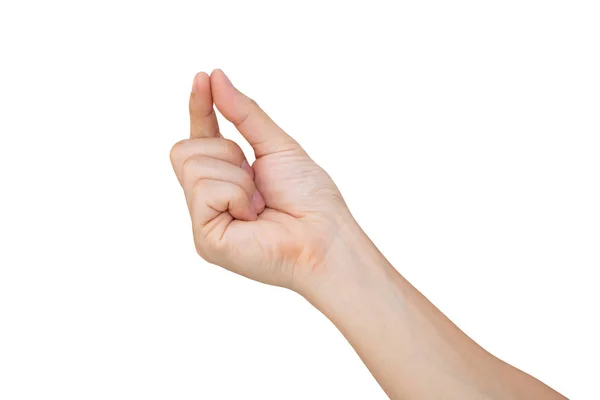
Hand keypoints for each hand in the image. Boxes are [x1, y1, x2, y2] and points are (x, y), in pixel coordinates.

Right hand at [170, 70, 354, 290]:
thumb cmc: (309, 197)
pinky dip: (235, 194)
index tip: (203, 78)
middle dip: (225, 151)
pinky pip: (203, 191)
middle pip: (184, 149)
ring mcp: (205, 219)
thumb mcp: (277, 146)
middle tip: (255, 177)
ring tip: (259, 202)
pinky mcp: (205, 238)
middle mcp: (210, 197)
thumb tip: (216, 77)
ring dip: (236, 177)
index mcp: (227, 176)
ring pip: (192, 166)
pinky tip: (253, 216)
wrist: (326, 235)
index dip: (200, 107)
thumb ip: (244, 114)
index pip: (201, 135)